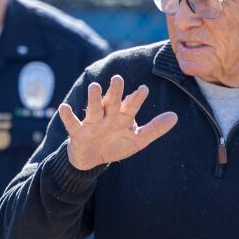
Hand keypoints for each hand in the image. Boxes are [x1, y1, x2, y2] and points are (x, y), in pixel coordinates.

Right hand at [59, 75, 178, 170]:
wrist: (92, 160)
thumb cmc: (115, 145)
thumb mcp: (137, 140)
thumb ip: (155, 129)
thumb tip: (175, 116)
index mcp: (122, 116)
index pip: (131, 105)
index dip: (136, 98)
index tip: (143, 89)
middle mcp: (107, 116)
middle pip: (112, 102)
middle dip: (114, 91)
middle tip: (117, 78)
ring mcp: (92, 123)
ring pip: (93, 109)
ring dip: (93, 98)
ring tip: (94, 87)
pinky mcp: (78, 133)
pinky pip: (72, 123)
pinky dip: (67, 116)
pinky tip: (63, 108)